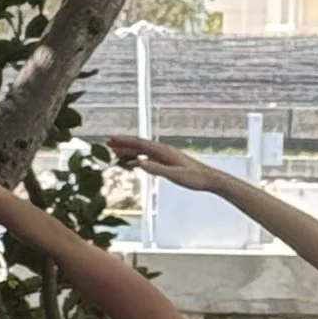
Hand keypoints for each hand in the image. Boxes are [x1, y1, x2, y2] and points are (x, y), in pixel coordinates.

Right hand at [105, 135, 225, 193]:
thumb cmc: (194, 178)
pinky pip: (148, 158)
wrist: (210, 179)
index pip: (140, 144)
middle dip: (123, 143)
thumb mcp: (175, 175)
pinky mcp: (167, 162)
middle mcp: (163, 151)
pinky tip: (131, 163)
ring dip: (129, 151)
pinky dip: (137, 159)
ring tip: (114, 151)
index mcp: (164, 152)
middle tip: (107, 143)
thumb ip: (157, 169)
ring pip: (143, 151)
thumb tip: (138, 163)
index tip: (111, 139)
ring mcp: (165, 156)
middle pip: (139, 145)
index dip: (125, 141)